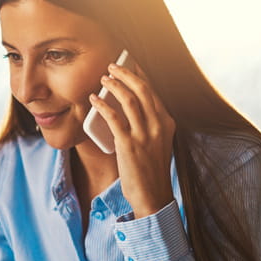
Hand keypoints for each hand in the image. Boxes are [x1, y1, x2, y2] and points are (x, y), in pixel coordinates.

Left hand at [88, 63, 175, 217]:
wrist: (153, 196)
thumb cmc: (152, 171)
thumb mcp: (158, 143)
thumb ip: (149, 125)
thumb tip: (129, 106)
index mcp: (167, 123)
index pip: (153, 92)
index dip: (140, 75)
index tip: (130, 64)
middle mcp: (158, 126)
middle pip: (143, 90)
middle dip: (127, 73)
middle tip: (113, 65)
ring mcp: (144, 135)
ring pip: (129, 99)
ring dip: (114, 85)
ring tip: (103, 78)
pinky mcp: (129, 145)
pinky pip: (114, 118)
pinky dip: (102, 105)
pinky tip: (94, 99)